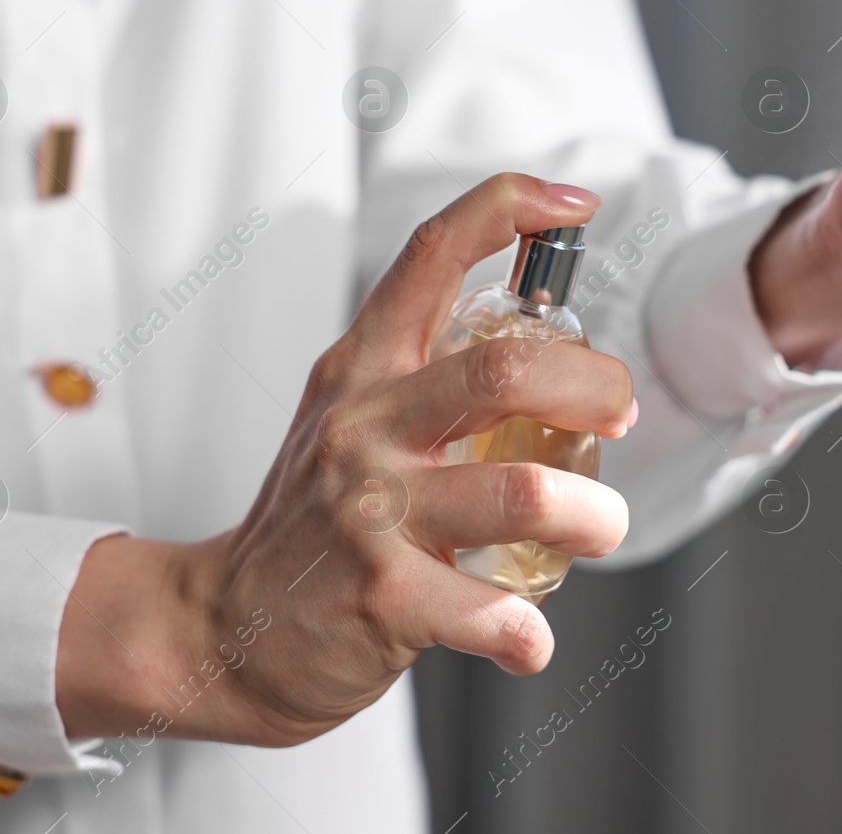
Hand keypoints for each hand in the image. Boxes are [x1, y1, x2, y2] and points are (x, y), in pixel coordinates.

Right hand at [56, 174, 634, 746]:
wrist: (221, 627)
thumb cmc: (310, 521)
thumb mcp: (349, 417)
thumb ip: (430, 377)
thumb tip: (552, 351)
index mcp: (363, 369)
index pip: (431, 255)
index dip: (510, 209)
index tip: (576, 204)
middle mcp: (363, 426)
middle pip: (504, 371)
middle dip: (594, 386)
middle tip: (619, 414)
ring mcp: (369, 512)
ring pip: (524, 493)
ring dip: (592, 516)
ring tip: (599, 528)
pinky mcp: (381, 598)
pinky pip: (493, 613)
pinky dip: (530, 631)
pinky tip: (528, 637)